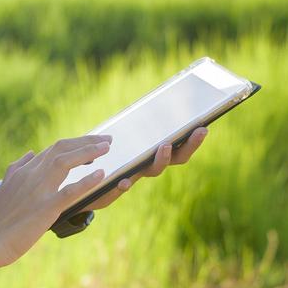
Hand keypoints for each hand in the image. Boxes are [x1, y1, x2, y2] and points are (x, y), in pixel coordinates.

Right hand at [0, 134, 114, 267]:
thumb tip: (29, 153)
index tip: (92, 143)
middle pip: (62, 149)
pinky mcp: (45, 208)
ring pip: (64, 162)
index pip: (53, 149)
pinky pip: (69, 191)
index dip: (75, 143)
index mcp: (24, 171)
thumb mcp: (4, 187)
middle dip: (86, 141)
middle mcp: (31, 175)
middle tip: (107, 140)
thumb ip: (17, 168)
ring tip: (107, 148)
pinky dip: (86, 181)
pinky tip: (100, 174)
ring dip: (87, 152)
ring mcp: (38, 190)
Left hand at [79, 126, 209, 213]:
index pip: (180, 147)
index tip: (205, 126)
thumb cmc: (106, 156)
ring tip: (164, 146)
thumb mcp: (121, 137)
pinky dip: (124, 184)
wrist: (82, 186)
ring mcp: (134, 176)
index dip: (193, 140)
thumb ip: (135, 124)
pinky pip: (121, 189)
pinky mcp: (113, 188)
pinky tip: (124, 181)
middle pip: (175, 158)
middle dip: (189, 145)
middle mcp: (148, 166)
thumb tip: (155, 98)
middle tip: (198, 131)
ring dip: (160, 159)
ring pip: (152, 170)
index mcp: (152, 154)